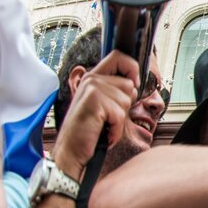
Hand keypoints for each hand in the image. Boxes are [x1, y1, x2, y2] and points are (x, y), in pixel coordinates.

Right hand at [50, 51, 140, 179]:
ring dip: (119, 120)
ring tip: (103, 125)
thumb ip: (116, 90)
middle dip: (125, 105)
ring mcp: (92, 89)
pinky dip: (116, 130)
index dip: (132, 68)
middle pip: (129, 84)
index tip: (134, 84)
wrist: (71, 151)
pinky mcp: (94, 102)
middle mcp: (91, 79)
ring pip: (127, 100)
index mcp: (93, 77)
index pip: (119, 57)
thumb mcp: (104, 105)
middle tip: (107, 117)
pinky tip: (103, 133)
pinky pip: (121, 115)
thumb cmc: (90, 131)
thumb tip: (136, 82)